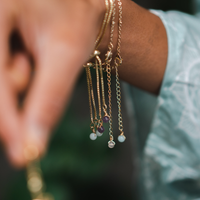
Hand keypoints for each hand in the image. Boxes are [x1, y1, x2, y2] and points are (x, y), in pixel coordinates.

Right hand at [0, 0, 104, 166]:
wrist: (79, 6)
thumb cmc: (77, 20)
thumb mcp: (67, 53)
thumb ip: (49, 97)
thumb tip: (32, 146)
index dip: (8, 120)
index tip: (23, 156)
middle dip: (16, 85)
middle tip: (32, 64)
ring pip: (1, 80)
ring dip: (18, 77)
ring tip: (32, 53)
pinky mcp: (1, 45)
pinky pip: (4, 75)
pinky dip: (15, 75)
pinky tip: (25, 56)